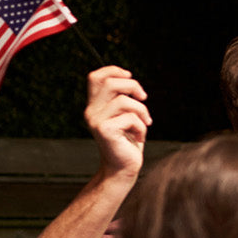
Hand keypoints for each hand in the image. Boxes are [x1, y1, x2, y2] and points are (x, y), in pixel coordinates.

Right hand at [84, 66, 149, 181]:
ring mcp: (96, 120)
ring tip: (145, 123)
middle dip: (133, 86)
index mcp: (95, 105)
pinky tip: (139, 137)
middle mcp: (91, 111)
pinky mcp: (104, 130)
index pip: (95, 77)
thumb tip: (129, 79)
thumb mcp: (127, 115)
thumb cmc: (129, 141)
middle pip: (110, 83)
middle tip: (144, 98)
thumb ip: (124, 98)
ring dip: (142, 111)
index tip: (129, 75)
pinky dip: (141, 127)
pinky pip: (130, 118)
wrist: (124, 167)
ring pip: (125, 101)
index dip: (113, 70)